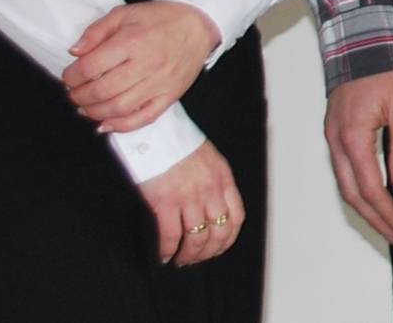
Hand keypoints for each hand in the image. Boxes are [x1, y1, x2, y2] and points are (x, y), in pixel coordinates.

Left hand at [64, 0, 221, 132]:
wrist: (199, 24)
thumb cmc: (161, 18)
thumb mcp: (125, 13)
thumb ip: (96, 31)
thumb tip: (75, 51)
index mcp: (132, 41)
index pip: (91, 67)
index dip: (72, 76)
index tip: (69, 77)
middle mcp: (146, 64)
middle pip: (101, 91)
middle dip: (79, 96)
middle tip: (74, 93)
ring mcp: (160, 83)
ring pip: (118, 108)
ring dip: (94, 112)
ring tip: (85, 106)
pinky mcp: (169, 96)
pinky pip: (143, 118)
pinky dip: (121, 126)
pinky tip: (106, 123)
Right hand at [138, 140, 244, 265]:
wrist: (156, 132)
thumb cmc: (179, 145)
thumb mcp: (210, 160)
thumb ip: (216, 183)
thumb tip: (215, 210)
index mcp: (223, 178)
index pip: (236, 217)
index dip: (228, 239)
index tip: (218, 247)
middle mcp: (210, 190)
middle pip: (218, 232)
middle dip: (208, 252)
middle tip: (197, 259)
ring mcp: (188, 197)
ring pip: (196, 238)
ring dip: (189, 255)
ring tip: (181, 260)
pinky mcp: (165, 202)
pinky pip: (171, 236)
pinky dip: (168, 251)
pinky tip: (164, 255)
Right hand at [325, 69, 392, 243]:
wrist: (361, 40)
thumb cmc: (384, 68)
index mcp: (353, 137)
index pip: (369, 188)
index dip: (386, 213)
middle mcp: (336, 141)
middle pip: (351, 194)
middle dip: (373, 218)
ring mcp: (331, 136)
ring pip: (343, 184)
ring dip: (363, 206)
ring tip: (384, 220)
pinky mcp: (333, 130)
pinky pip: (341, 169)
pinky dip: (355, 188)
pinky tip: (371, 193)